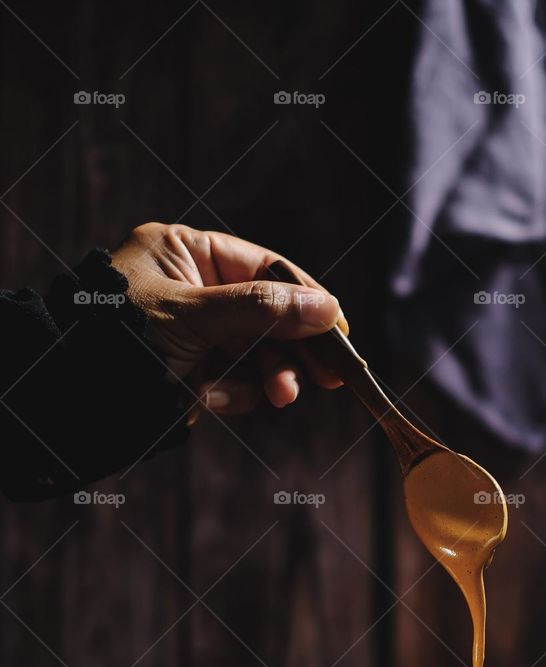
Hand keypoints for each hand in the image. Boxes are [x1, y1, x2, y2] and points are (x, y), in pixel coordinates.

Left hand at [110, 222, 345, 417]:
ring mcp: (193, 331)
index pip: (265, 267)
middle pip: (268, 313)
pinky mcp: (191, 370)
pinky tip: (208, 398)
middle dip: (292, 348)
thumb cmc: (120, 339)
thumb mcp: (194, 316)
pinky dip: (232, 393)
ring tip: (279, 396)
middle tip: (329, 377)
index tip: (339, 331)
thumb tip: (327, 306)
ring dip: (268, 377)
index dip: (306, 297)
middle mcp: (193, 287)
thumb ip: (263, 309)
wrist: (70, 400)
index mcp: (185, 252)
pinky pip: (233, 380)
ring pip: (255, 353)